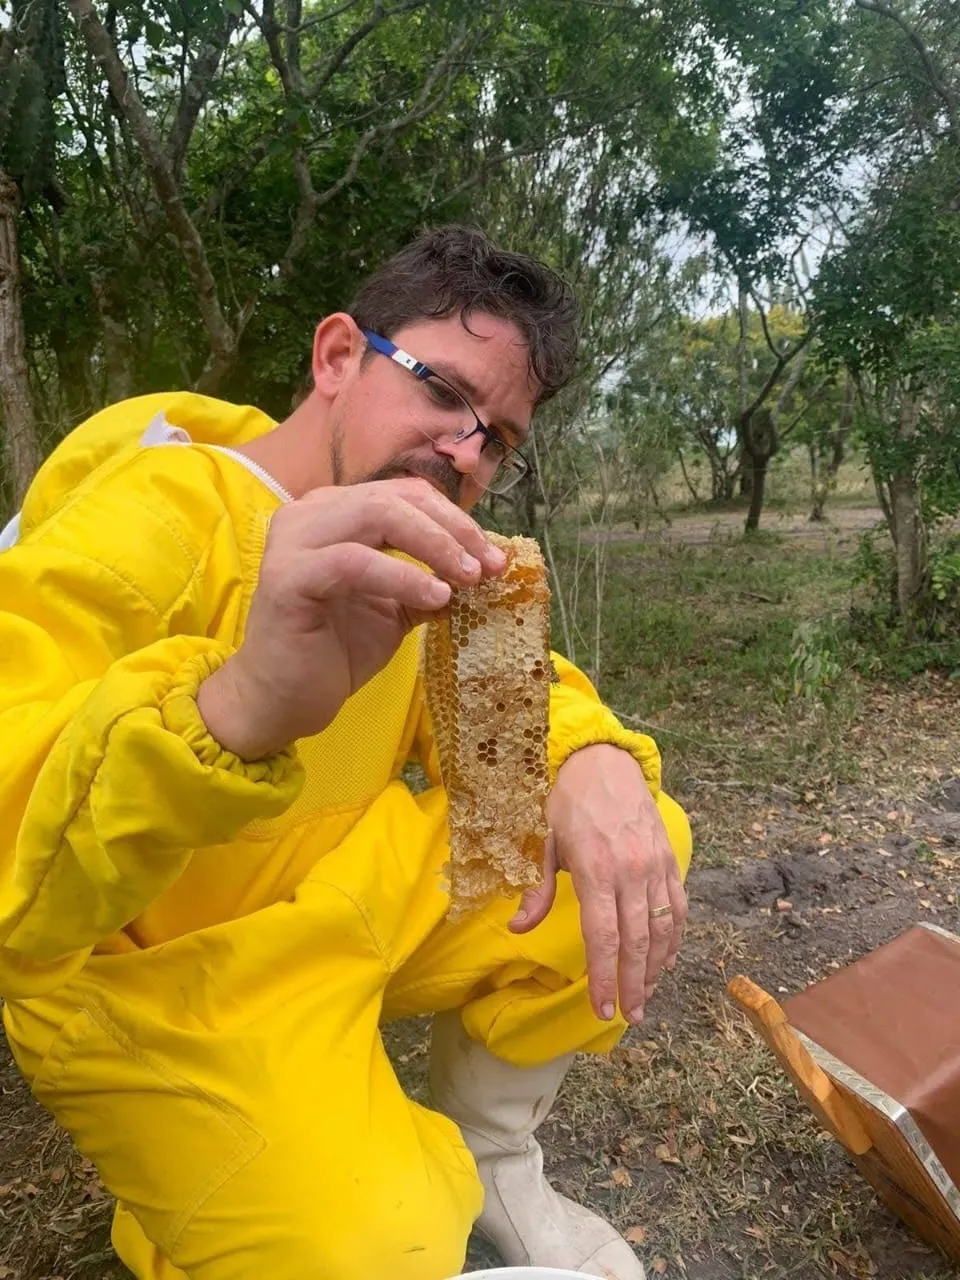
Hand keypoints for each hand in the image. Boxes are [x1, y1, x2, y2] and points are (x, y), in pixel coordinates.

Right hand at [197, 477, 504, 758]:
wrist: (282, 701)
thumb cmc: (335, 651)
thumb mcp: (396, 609)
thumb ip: (429, 579)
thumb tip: (484, 567)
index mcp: (335, 512)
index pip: (406, 495)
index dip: (456, 521)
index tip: (496, 558)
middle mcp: (310, 514)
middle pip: (397, 498)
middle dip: (453, 529)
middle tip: (489, 567)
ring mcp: (294, 541)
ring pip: (378, 515)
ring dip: (433, 544)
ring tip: (467, 579)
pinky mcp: (286, 576)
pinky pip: (355, 562)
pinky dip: (402, 576)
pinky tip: (435, 598)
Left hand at [509, 743, 685, 1024]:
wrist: (603, 761)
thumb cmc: (568, 802)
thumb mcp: (544, 841)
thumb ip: (537, 889)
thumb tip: (516, 928)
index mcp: (595, 870)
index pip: (602, 936)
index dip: (604, 977)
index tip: (603, 1009)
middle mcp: (630, 871)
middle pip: (636, 942)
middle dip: (633, 984)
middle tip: (630, 1016)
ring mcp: (655, 865)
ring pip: (661, 929)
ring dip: (656, 968)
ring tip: (647, 997)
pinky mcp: (669, 859)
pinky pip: (677, 907)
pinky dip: (674, 938)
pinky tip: (667, 960)